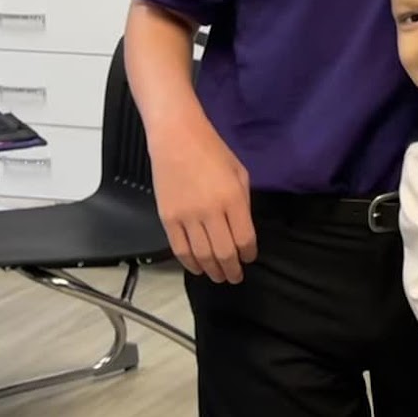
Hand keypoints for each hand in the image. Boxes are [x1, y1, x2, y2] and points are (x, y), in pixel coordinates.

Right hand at [147, 112, 255, 282]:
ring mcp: (186, 217)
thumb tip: (242, 230)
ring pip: (201, 255)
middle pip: (224, 253)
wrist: (177, 138)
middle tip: (235, 277)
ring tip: (219, 277)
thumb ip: (243, 203)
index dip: (248, 254)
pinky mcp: (167, 219)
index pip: (244, 238)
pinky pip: (179, 249)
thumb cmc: (213, 151)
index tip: (250, 259)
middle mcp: (210, 211)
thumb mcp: (240, 173)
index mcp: (233, 199)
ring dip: (212, 271)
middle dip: (232, 269)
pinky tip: (198, 268)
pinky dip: (189, 264)